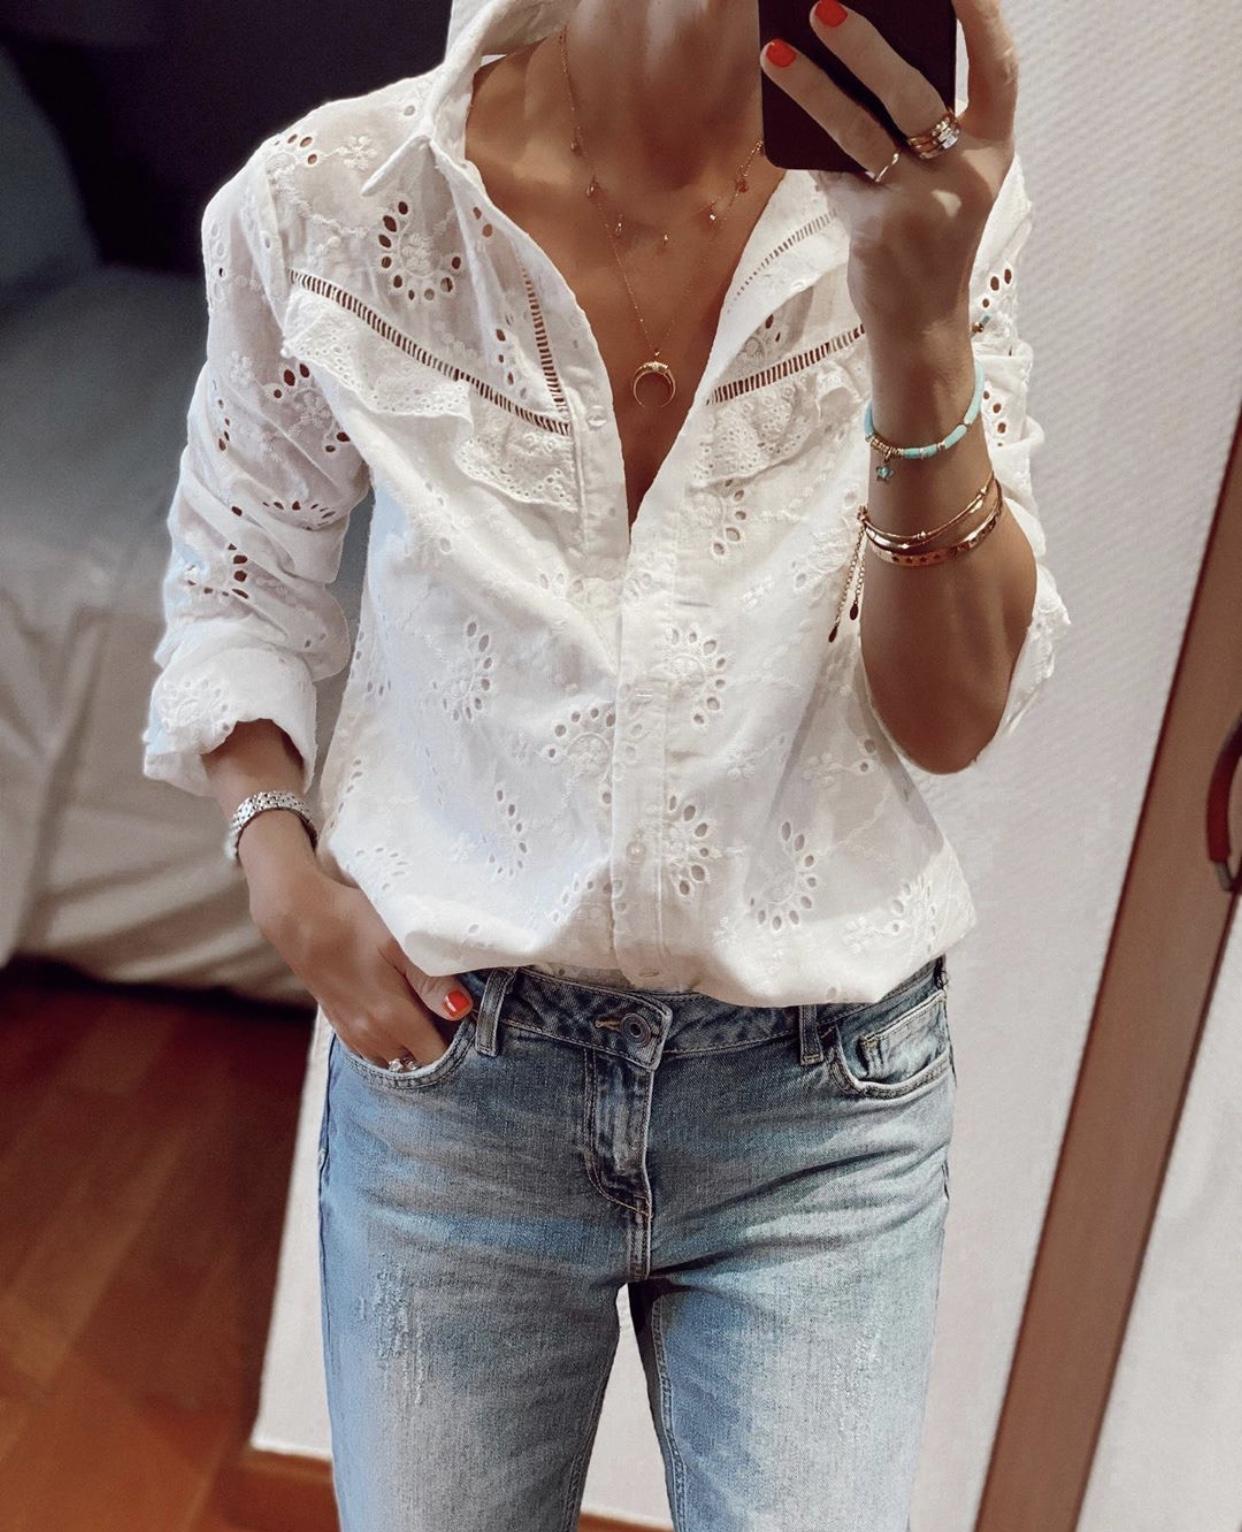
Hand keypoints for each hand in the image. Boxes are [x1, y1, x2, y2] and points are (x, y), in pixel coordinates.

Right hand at [250, 866, 474, 1069]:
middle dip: (439, 1044)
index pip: (437, 1056)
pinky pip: (375, 1052)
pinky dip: (392, 1042)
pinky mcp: (342, 1028)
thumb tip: (462, 1011)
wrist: (300, 920)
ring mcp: (354, 1036)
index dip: (459, 1045)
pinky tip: (397, 1014)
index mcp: (392, 1018)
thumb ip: (432, 981)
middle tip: (450, 1011)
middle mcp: (373, 1037)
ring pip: (396, 1058)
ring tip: (425, 1010)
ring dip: (413, 1045)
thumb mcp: (400, 943)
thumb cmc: (354, 924)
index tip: (471, 1023)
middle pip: (419, 1061)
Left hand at [759, 0, 1019, 341]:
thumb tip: (851, 55)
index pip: (998, 67)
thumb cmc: (928, 233)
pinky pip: (834, 176)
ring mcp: (924, 204)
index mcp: (994, 147)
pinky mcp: (881, 231)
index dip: (981, 15)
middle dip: (865, 45)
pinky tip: (781, 126)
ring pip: (861, 133)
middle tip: (823, 7)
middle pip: (914, 94)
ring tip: (773, 54)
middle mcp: (968, 172)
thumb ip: (916, 126)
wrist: (920, 319)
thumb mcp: (944, 177)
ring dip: (813, 90)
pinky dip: (809, 153)